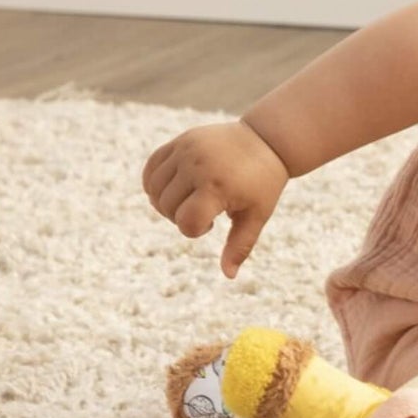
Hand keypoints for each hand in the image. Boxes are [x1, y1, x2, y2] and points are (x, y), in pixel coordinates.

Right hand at [142, 120, 288, 277]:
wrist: (266, 142)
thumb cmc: (263, 184)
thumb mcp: (256, 215)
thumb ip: (240, 246)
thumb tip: (229, 276)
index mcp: (218, 187)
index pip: (186, 222)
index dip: (195, 231)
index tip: (213, 223)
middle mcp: (198, 166)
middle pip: (167, 208)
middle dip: (182, 217)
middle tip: (206, 209)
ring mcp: (187, 150)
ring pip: (154, 190)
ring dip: (166, 202)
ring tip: (191, 198)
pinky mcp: (181, 141)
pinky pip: (151, 168)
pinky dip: (154, 183)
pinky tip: (175, 188)